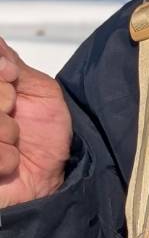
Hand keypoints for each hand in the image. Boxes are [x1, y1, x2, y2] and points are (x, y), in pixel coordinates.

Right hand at [0, 38, 71, 207]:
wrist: (54, 174)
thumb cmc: (43, 130)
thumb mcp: (38, 88)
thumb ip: (12, 63)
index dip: (0, 71)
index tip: (12, 77)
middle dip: (5, 102)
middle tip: (15, 115)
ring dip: (9, 133)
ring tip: (15, 142)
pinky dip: (6, 159)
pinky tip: (11, 163)